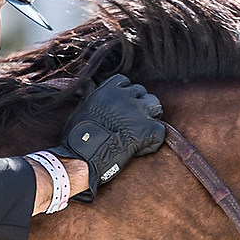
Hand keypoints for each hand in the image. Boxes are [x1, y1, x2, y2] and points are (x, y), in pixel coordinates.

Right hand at [56, 74, 165, 201]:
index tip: (120, 104)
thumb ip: (90, 94)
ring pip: (155, 105)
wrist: (83, 157)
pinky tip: (142, 145)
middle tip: (132, 120)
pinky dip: (154, 138)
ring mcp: (138, 112)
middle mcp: (126, 96)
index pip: (124, 82)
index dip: (124, 93)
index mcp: (109, 89)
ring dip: (150, 116)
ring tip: (141, 129)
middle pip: (142, 92)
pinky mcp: (148, 130)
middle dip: (139, 104)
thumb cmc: (78, 136)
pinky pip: (160, 130)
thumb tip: (89, 83)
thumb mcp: (81, 107)